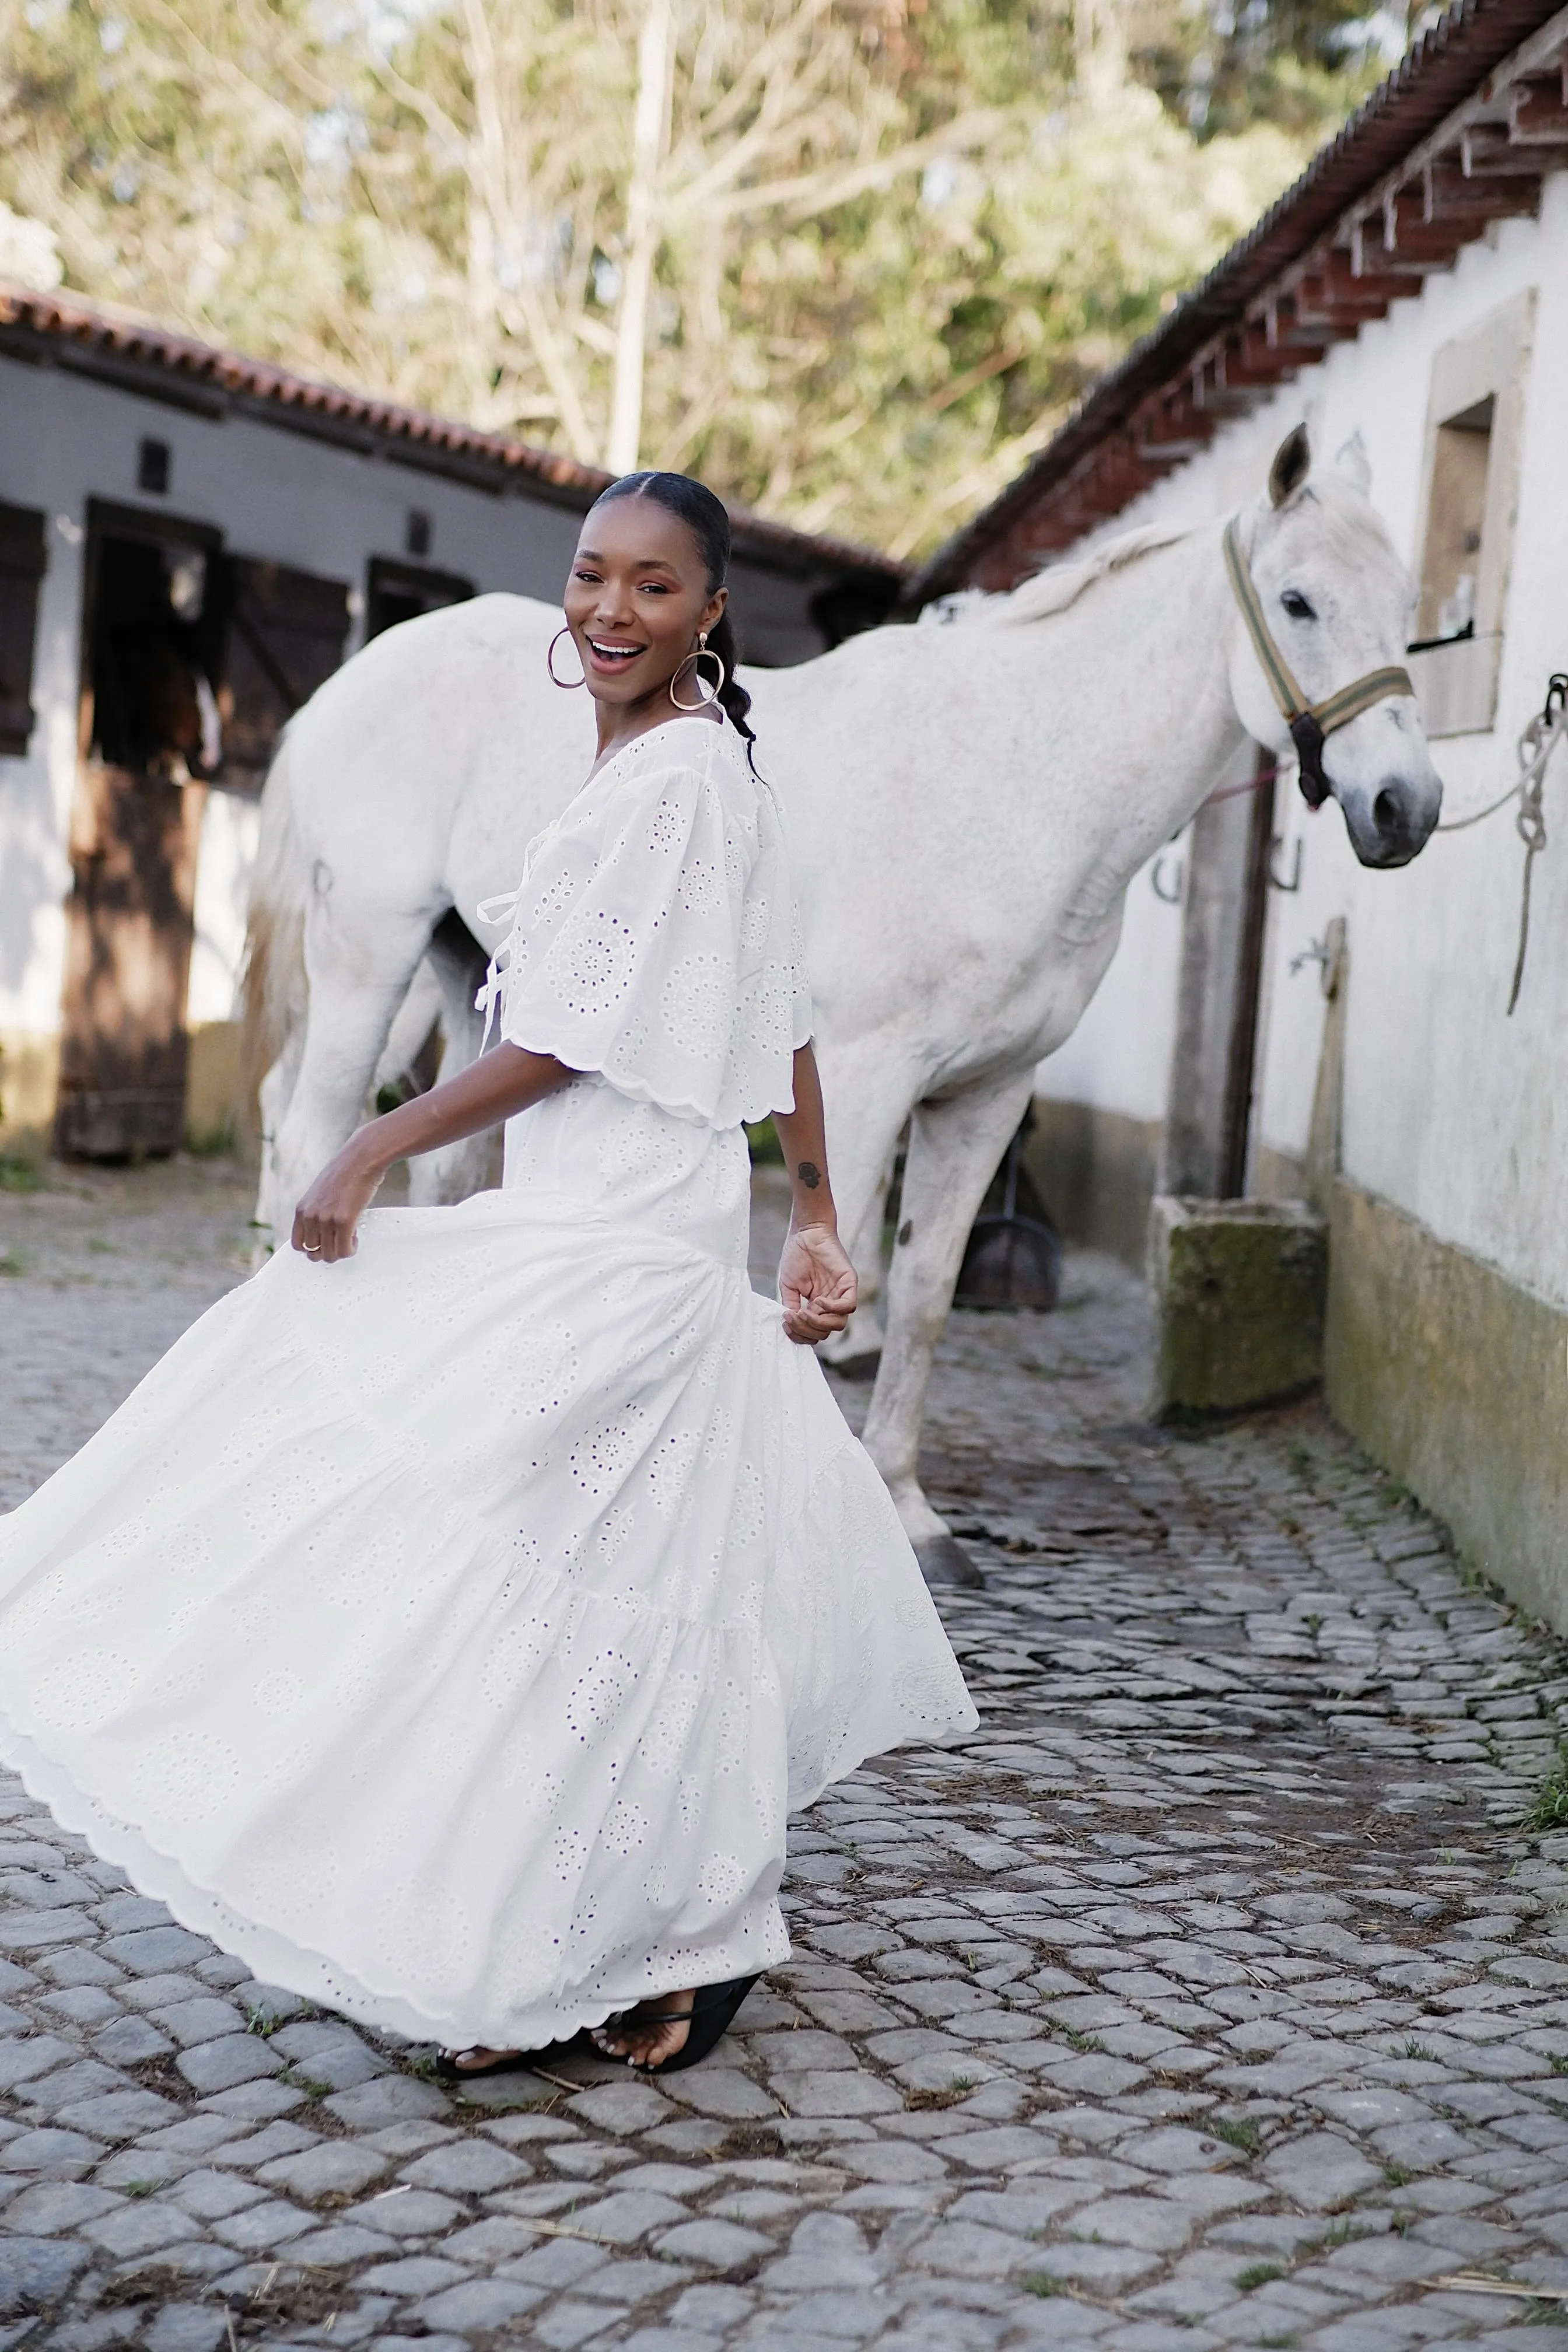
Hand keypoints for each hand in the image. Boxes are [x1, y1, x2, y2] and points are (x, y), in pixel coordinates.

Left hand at [291, 1139, 383, 1264]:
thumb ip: (315, 1211)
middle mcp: (310, 1216)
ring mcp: (326, 1220)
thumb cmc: (345, 1173)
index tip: (325, 1243)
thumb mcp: (319, 1193)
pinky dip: (351, 1249)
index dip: (313, 1248)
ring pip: (329, 1255)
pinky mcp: (344, 1221)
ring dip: (341, 1251)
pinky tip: (355, 1236)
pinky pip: (344, 1251)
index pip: (297, 1245)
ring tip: (349, 1237)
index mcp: (301, 1210)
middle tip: (339, 1242)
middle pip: (313, 1254)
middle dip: (328, 1251)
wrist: (360, 1160)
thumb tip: (320, 1231)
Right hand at [779, 1224, 856, 1343]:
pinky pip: (848, 1306)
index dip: (801, 1334)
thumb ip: (791, 1305)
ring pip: (839, 1324)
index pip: (815, 1332)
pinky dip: (833, 1309)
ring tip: (803, 1312)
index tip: (786, 1324)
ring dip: (818, 1323)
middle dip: (807, 1329)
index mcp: (818, 1306)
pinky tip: (817, 1302)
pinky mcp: (849, 1283)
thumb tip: (790, 1326)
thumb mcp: (789, 1286)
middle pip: (826, 1331)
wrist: (806, 1233)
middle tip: (792, 1317)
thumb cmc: (797, 1255)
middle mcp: (831, 1303)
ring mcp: (841, 1294)